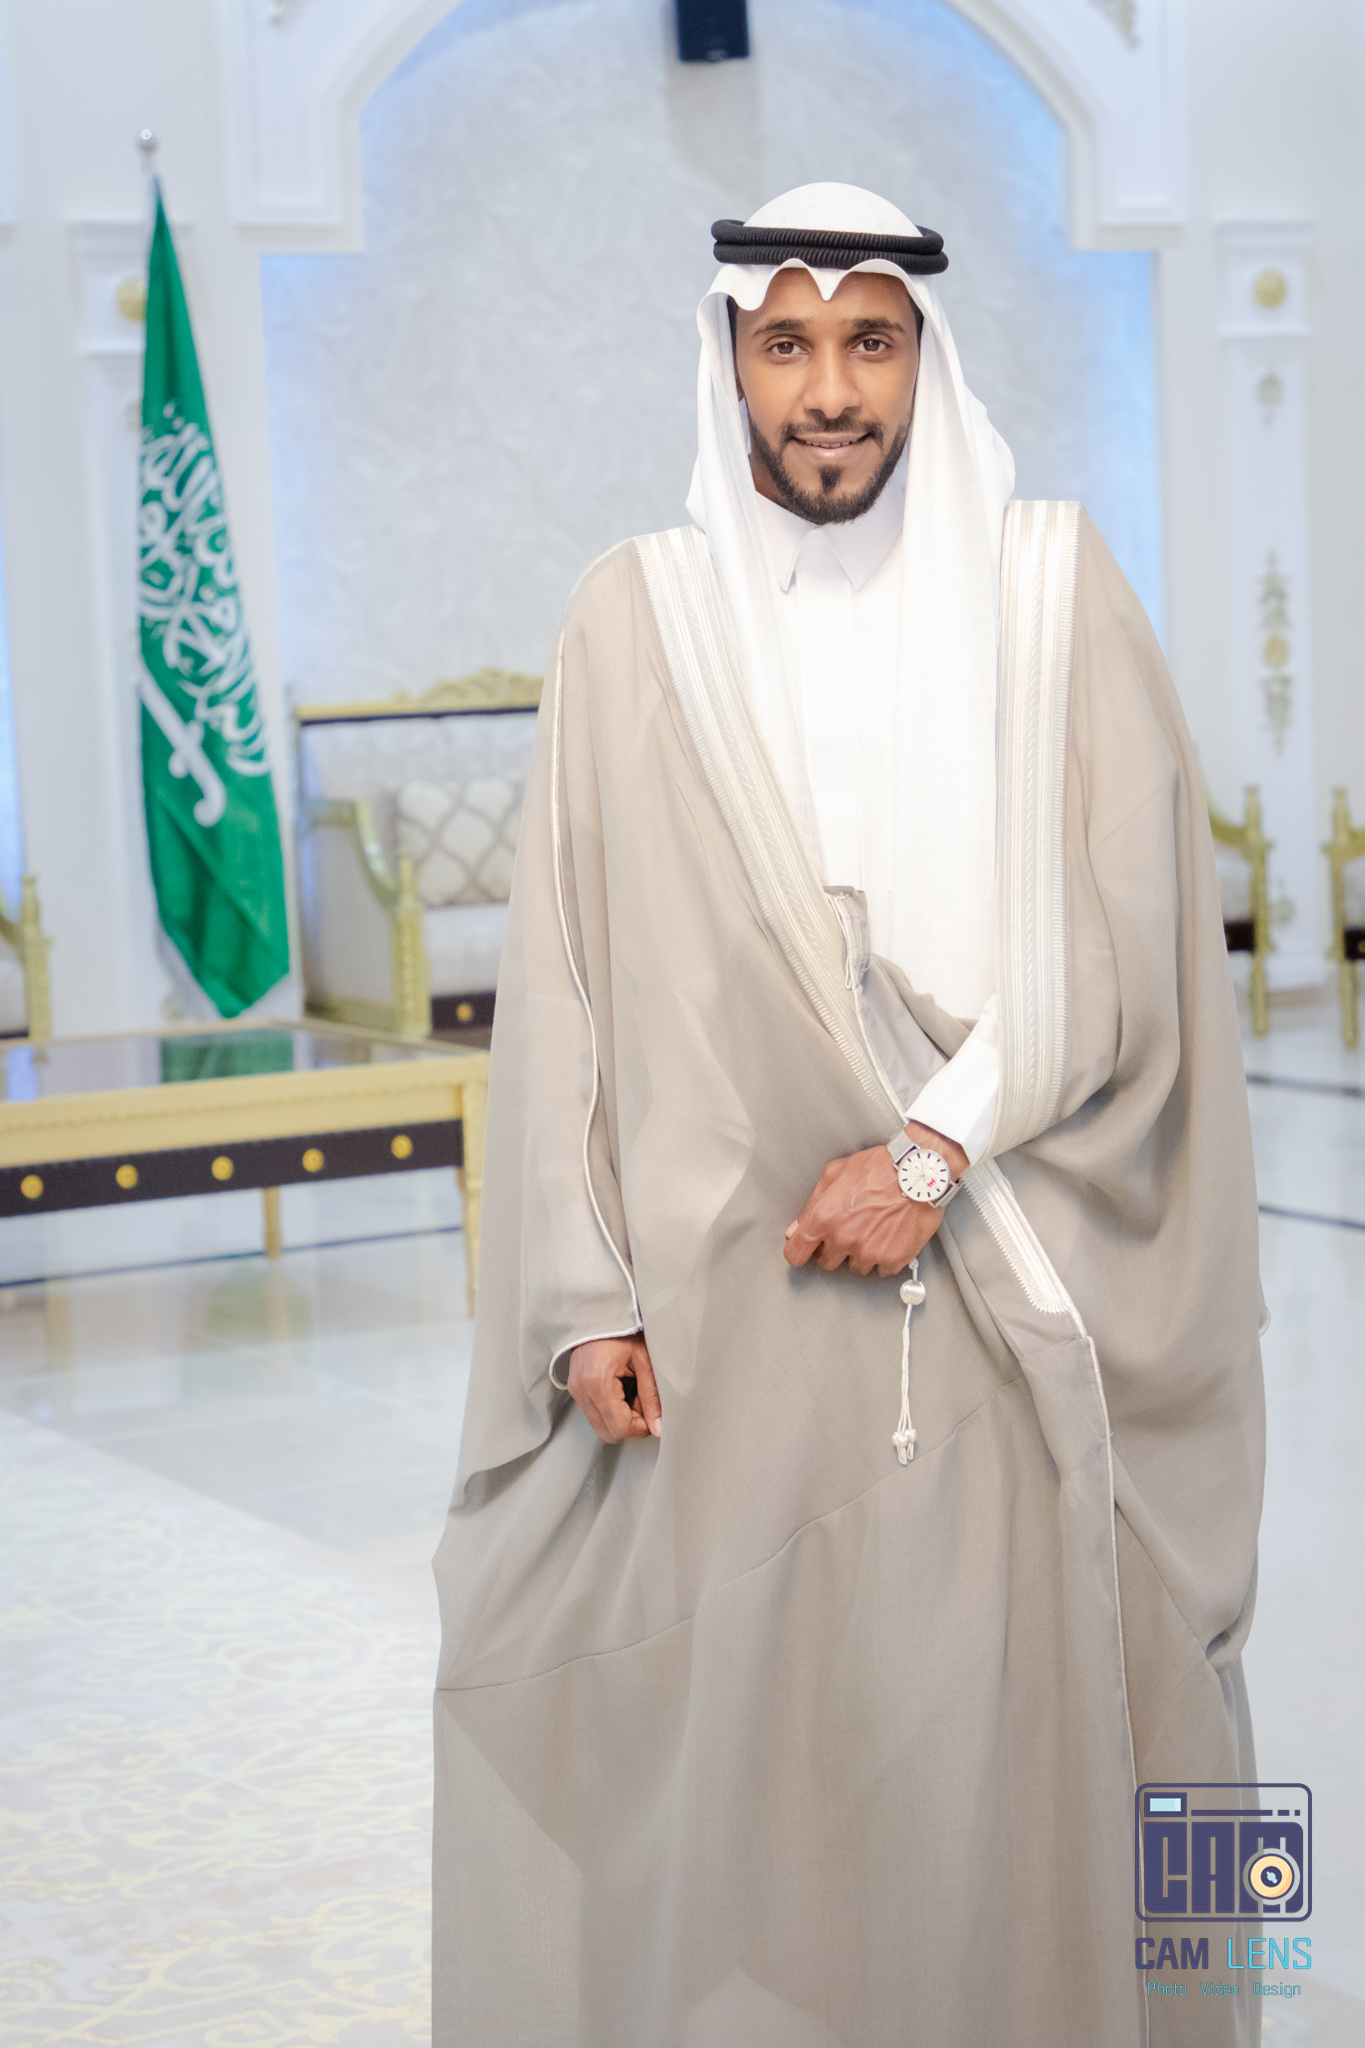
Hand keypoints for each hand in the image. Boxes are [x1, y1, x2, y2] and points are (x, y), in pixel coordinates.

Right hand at [567, 1334, 661, 1443]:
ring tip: (632, 1394)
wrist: (600, 1313)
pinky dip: (610, 1412)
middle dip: (630, 1425)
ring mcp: (576, 1392)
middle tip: (643, 1403)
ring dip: (619, 1420)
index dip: (641, 1427)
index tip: (652, 1413)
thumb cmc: (623, 1331)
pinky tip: (621, 1393)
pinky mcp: (575, 1390)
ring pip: (600, 1427)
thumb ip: (652, 1397)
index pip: (620, 1427)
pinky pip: (594, 1415)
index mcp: (599, 1383)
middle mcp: (582, 1391)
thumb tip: (658, 1427)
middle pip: (608, 1433)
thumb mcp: (644, 1361)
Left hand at [783, 1122, 967, 1278]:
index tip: (806, 1251)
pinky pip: (882, 1270)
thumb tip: (796, 1227)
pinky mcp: (892, 1258)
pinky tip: (889, 1238)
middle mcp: (843, 1239)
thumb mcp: (835, 1174)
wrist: (918, 1172)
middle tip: (849, 1231)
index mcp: (823, 1219)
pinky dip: (885, 1258)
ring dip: (861, 1254)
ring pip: (856, 1267)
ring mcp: (868, 1252)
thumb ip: (812, 1204)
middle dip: (834, 1250)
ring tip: (874, 1231)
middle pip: (827, 1263)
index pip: (795, 1253)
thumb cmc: (879, 1167)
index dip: (800, 1252)